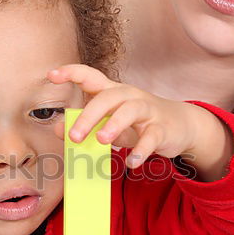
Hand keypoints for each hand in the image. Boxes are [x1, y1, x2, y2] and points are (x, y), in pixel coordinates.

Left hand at [48, 64, 233, 179]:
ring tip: (101, 140)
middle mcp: (130, 96)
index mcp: (113, 92)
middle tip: (73, 137)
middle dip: (88, 116)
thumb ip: (87, 125)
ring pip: (130, 110)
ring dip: (114, 125)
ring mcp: (148, 110)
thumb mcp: (110, 123)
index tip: (52, 75)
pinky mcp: (162, 128)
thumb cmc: (138, 123)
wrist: (181, 125)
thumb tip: (60, 129)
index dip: (71, 73)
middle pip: (108, 97)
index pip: (90, 76)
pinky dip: (140, 150)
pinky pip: (151, 137)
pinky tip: (130, 162)